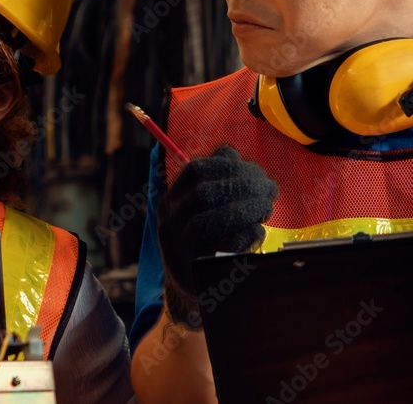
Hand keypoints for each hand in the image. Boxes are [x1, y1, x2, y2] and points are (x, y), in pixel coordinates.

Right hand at [157, 144, 276, 326]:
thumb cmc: (206, 240)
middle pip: (203, 193)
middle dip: (243, 186)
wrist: (191, 286)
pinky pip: (220, 250)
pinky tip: (257, 231)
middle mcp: (169, 222)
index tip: (256, 170)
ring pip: (206, 221)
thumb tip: (229, 153)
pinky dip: (244, 236)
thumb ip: (215, 180)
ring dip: (244, 209)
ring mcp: (178, 248)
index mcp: (171, 200)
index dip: (230, 166)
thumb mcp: (203, 207)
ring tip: (267, 207)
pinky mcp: (195, 271)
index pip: (195, 170)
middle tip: (270, 189)